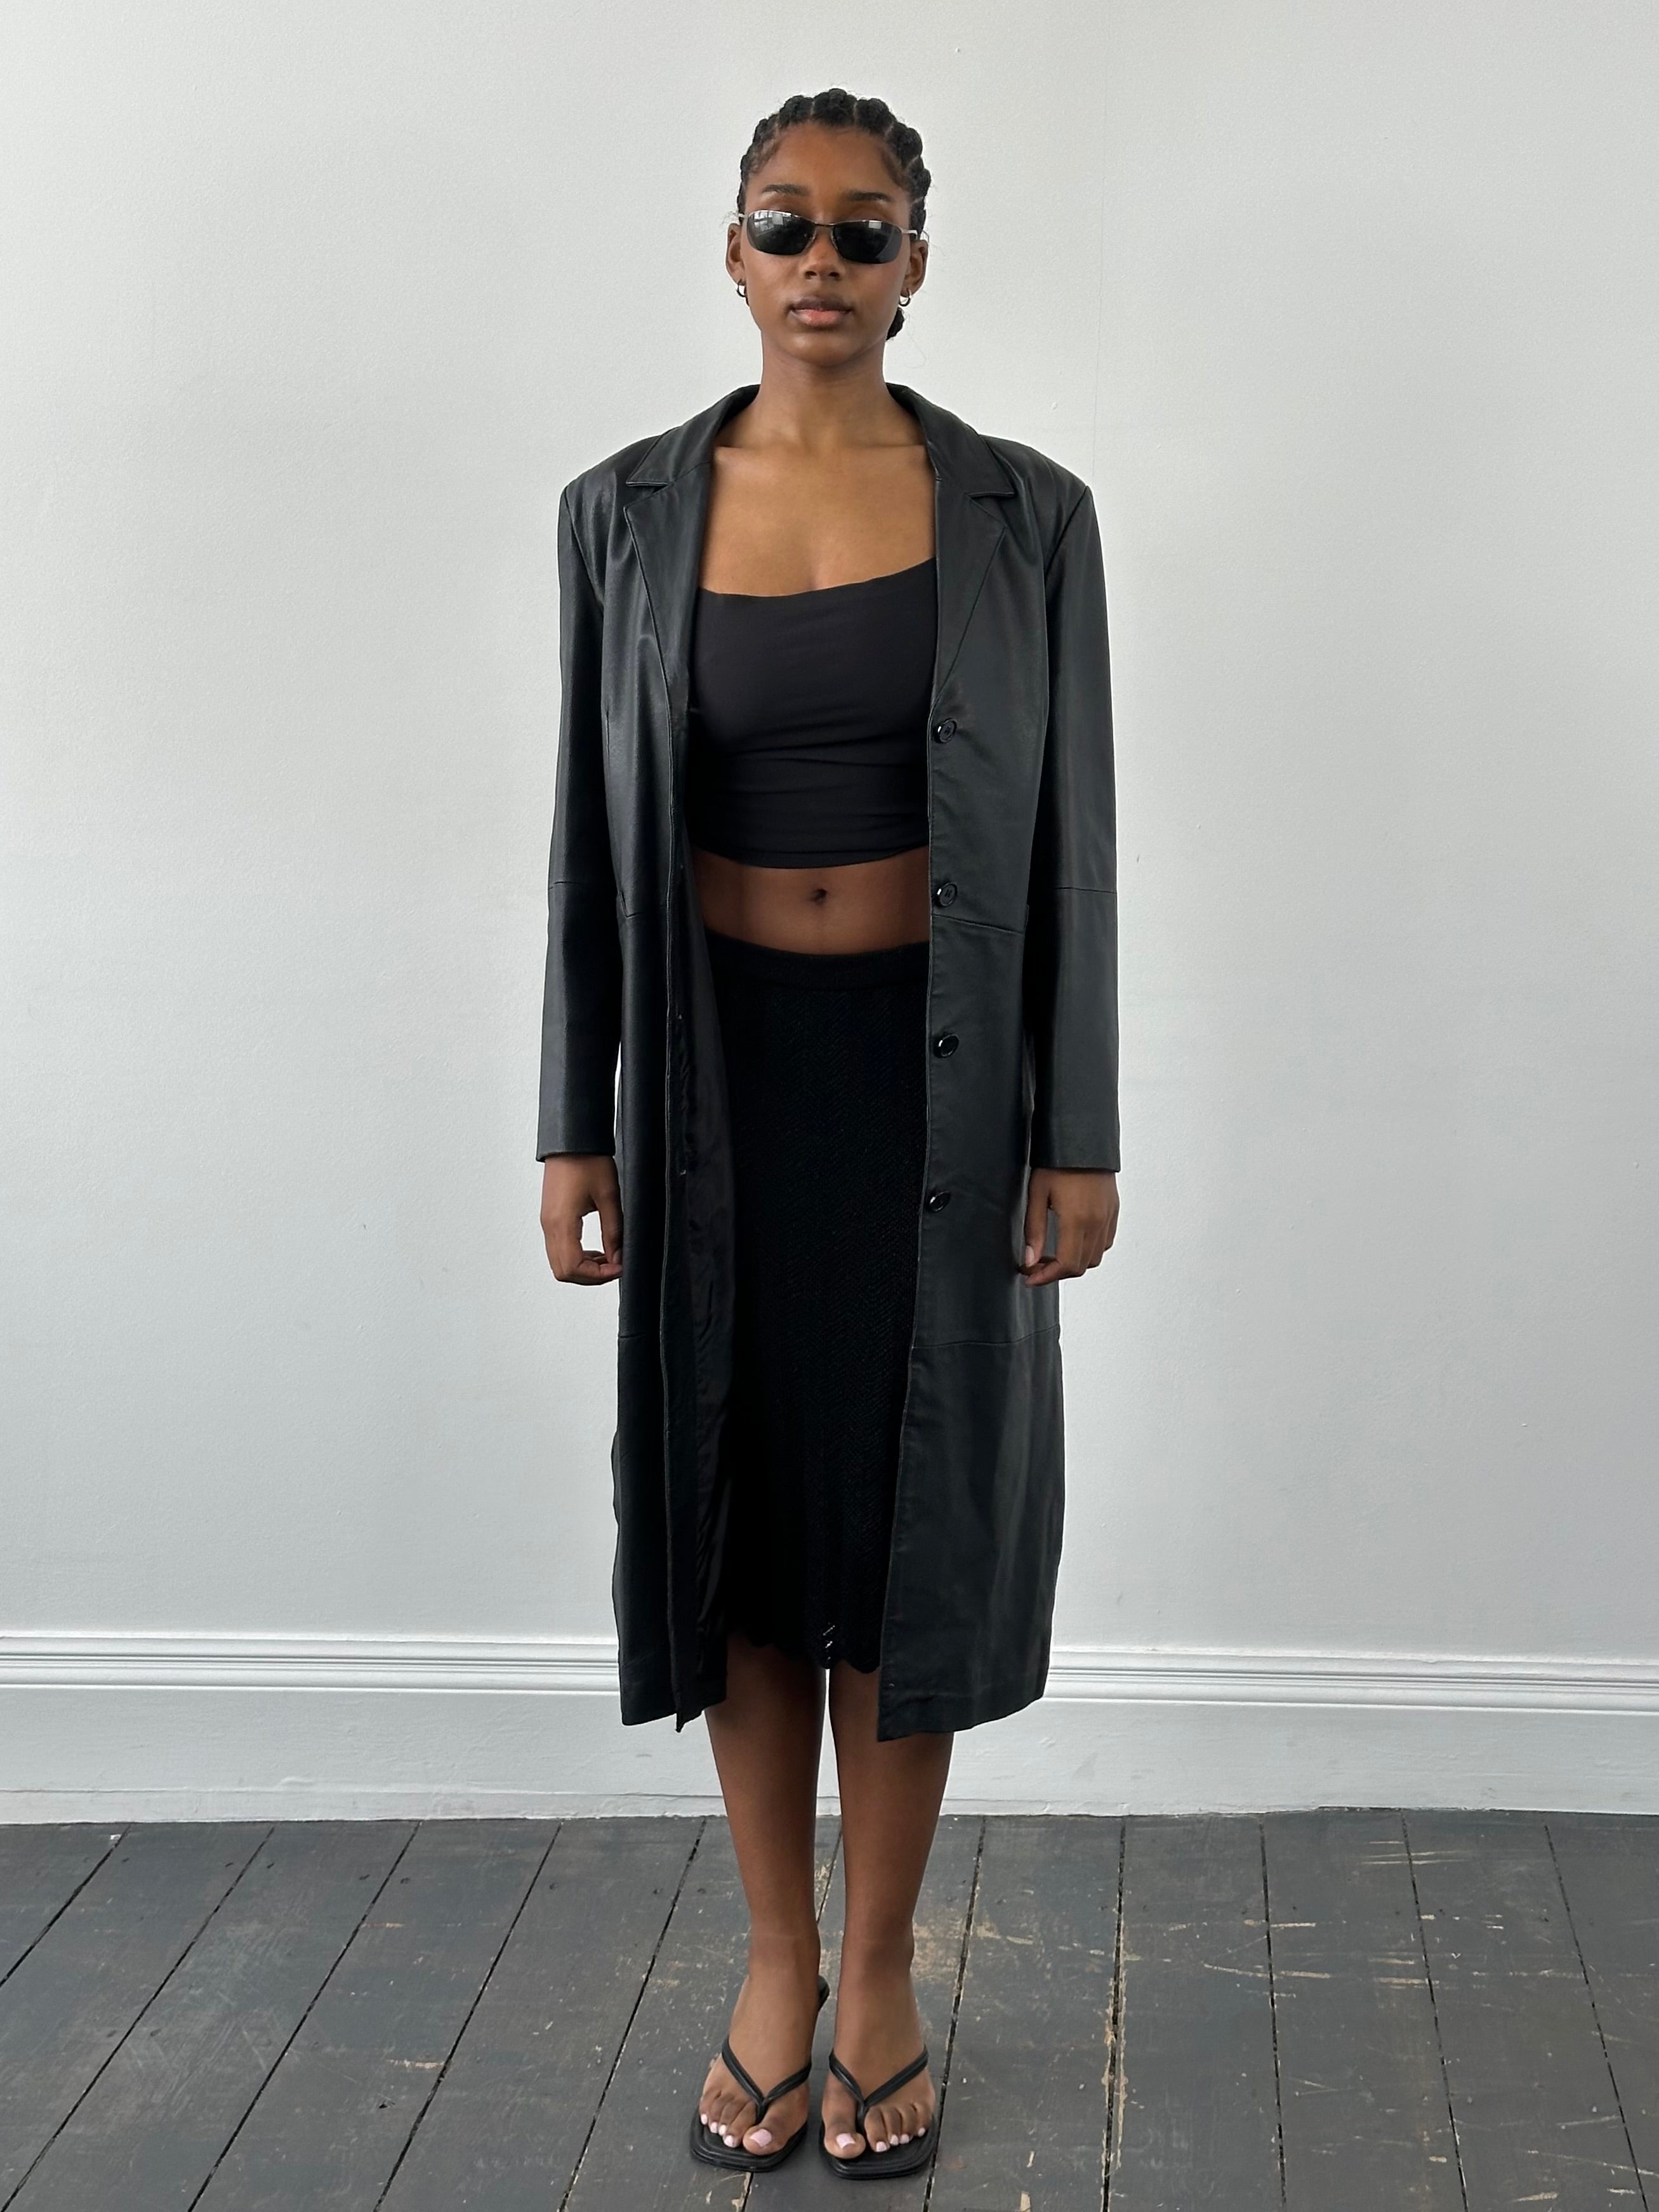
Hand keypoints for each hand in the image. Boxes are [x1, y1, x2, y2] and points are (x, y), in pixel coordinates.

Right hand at [541, 1154, 622, 1283]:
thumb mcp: (609, 1197)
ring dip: (583, 1268)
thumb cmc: (588, 1161)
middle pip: (563, 1272)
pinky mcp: (550, 1218)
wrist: (572, 1140)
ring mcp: (547, 1223)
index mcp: (562, 1223)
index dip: (598, 1275)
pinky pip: (559, 1249)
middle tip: (615, 1266)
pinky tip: (596, 1249)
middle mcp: (549, 1226)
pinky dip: (576, 1257)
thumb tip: (619, 1257)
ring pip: (559, 1263)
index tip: (619, 1267)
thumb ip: (614, 1231)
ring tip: (609, 1258)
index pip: (573, 1268)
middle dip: (590, 1276)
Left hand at [1020, 1168, 1116, 1286]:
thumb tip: (1029, 1260)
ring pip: (1095, 1257)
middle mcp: (1097, 1222)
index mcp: (1077, 1219)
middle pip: (1081, 1266)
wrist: (1083, 1137)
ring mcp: (1108, 1217)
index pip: (1066, 1265)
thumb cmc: (1057, 1162)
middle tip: (1036, 1265)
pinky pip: (1105, 1241)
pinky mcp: (1113, 1210)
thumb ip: (1034, 1230)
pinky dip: (1089, 1248)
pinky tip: (1072, 1239)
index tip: (1030, 1277)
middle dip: (1057, 1272)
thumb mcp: (1037, 1194)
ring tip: (1052, 1253)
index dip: (1046, 1277)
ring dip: (1074, 1261)